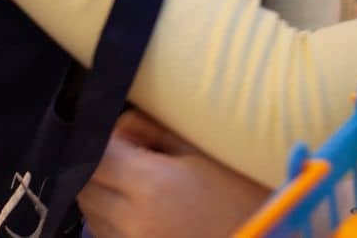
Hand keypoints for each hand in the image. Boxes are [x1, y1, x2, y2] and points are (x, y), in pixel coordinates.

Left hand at [77, 110, 271, 237]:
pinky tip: (146, 210)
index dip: (99, 139)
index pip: (94, 156)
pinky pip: (109, 235)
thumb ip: (153, 132)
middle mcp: (134, 223)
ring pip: (92, 214)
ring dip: (103, 193)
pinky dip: (114, 219)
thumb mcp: (203, 150)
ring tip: (140, 183)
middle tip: (128, 154)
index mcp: (151, 186)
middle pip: (86, 186)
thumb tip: (121, 129)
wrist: (270, 237)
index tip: (116, 134)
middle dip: (98, 165)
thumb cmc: (246, 193)